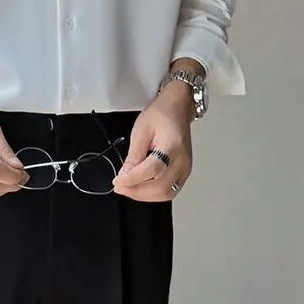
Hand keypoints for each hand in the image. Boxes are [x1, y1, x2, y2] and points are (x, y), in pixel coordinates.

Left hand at [111, 81, 193, 201]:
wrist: (177, 108)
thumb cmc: (161, 114)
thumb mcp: (141, 130)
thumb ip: (133, 155)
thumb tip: (124, 175)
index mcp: (172, 146)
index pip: (152, 170)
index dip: (133, 179)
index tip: (118, 181)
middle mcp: (183, 160)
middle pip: (160, 187)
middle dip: (137, 191)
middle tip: (120, 187)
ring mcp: (185, 168)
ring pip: (166, 193)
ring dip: (145, 195)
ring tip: (128, 188)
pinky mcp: (184, 172)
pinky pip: (170, 190)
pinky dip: (154, 193)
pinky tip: (141, 188)